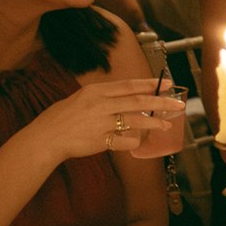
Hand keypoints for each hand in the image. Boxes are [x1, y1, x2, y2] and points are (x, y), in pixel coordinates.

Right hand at [29, 79, 188, 162]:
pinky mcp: (101, 140)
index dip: (149, 85)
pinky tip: (138, 141)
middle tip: (178, 104)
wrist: (46, 137)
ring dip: (154, 123)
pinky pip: (126, 140)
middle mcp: (100, 104)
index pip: (129, 85)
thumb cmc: (64, 117)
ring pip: (136, 121)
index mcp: (95, 91)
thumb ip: (105, 97)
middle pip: (137, 101)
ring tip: (167, 125)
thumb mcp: (82, 98)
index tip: (167, 84)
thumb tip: (130, 95)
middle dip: (161, 102)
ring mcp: (101, 123)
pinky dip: (135, 141)